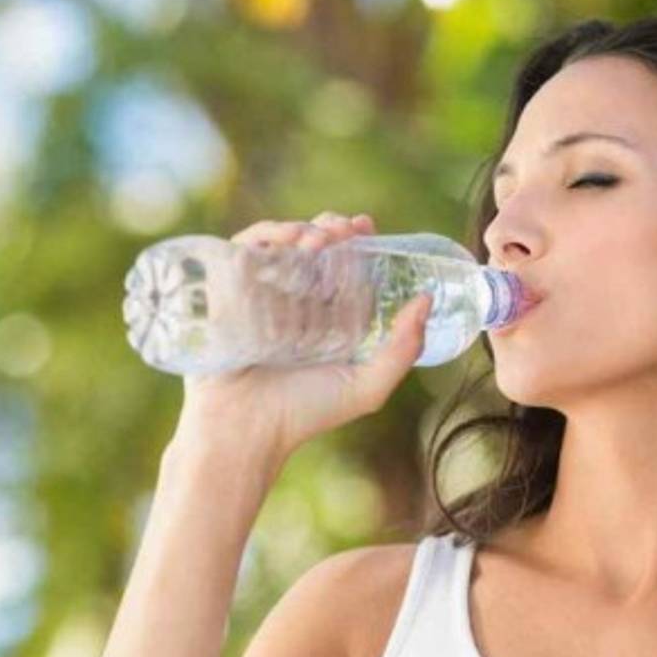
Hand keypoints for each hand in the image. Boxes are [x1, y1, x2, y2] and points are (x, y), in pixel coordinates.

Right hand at [173, 211, 431, 465]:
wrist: (245, 429)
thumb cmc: (305, 414)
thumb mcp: (367, 387)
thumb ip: (403, 350)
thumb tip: (426, 301)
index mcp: (330, 317)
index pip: (346, 266)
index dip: (359, 241)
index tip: (367, 228)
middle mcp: (297, 301)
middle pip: (316, 247)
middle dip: (334, 229)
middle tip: (346, 229)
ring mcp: (262, 293)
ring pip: (283, 242)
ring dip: (304, 228)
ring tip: (319, 238)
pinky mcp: (230, 290)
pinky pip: (246, 249)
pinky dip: (268, 235)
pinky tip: (290, 240)